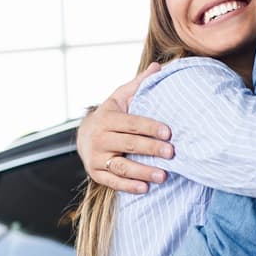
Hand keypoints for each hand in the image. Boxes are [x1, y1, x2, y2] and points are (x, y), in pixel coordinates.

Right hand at [75, 63, 174, 193]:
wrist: (84, 135)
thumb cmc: (111, 115)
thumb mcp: (120, 97)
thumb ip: (139, 85)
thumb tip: (158, 67)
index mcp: (108, 118)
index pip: (132, 123)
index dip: (150, 128)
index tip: (169, 133)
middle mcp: (100, 138)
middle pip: (129, 144)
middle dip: (151, 149)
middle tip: (172, 153)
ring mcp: (97, 157)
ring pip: (122, 166)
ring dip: (143, 171)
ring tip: (163, 176)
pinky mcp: (96, 173)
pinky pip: (113, 182)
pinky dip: (129, 186)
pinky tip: (146, 188)